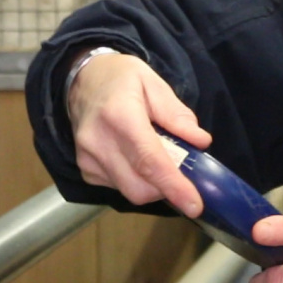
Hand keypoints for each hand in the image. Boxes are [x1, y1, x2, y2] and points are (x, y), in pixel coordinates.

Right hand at [67, 52, 212, 216]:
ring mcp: (88, 158)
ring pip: (129, 191)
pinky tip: (135, 157)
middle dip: (166, 188)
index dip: (173, 185)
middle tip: (182, 170)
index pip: (148, 160)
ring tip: (157, 157)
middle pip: (139, 186)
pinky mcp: (85, 169)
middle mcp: (98, 141)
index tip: (194, 204)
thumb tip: (200, 142)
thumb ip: (176, 114)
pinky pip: (118, 187)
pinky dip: (135, 179)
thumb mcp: (153, 83)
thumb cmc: (121, 78)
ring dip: (152, 184)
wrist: (82, 79)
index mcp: (119, 115)